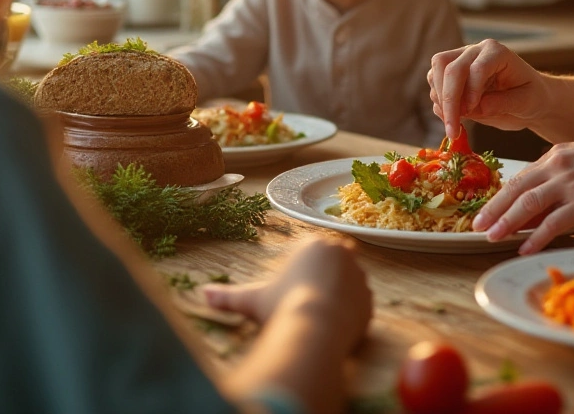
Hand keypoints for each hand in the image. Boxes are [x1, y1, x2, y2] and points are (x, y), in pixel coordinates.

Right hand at [203, 237, 370, 351]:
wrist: (313, 330)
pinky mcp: (371, 298)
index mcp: (315, 244)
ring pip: (348, 285)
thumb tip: (202, 293)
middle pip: (331, 266)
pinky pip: (359, 305)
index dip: (300, 273)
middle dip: (320, 282)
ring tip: (316, 317)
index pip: (310, 252)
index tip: (292, 290)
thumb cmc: (280, 308)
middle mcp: (343, 253)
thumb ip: (228, 296)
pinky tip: (331, 327)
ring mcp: (360, 275)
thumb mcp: (251, 300)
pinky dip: (348, 315)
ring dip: (336, 297)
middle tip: (304, 303)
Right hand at [428, 39, 551, 139]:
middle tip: (452, 129)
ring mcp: (460, 61)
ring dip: (441, 103)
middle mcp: (474, 52)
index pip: (476, 68)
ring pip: (435, 74)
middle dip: (448, 100)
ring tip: (455, 127)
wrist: (528, 99)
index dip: (471, 91)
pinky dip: (439, 106)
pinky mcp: (450, 76)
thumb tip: (475, 107)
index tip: (471, 112)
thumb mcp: (526, 102)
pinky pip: (435, 87)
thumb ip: (503, 103)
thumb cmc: (531, 97)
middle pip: (448, 67)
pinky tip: (453, 121)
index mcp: (497, 52)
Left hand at [474, 137, 573, 253]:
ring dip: (506, 223)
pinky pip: (552, 224)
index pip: (521, 177)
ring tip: (491, 237)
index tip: (488, 209)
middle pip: (516, 190)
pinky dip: (535, 237)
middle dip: (493, 210)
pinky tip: (524, 247)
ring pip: (527, 206)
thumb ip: (561, 173)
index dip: (501, 195)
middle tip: (477, 226)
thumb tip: (543, 195)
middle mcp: (558, 168)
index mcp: (557, 155)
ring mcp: (570, 186)